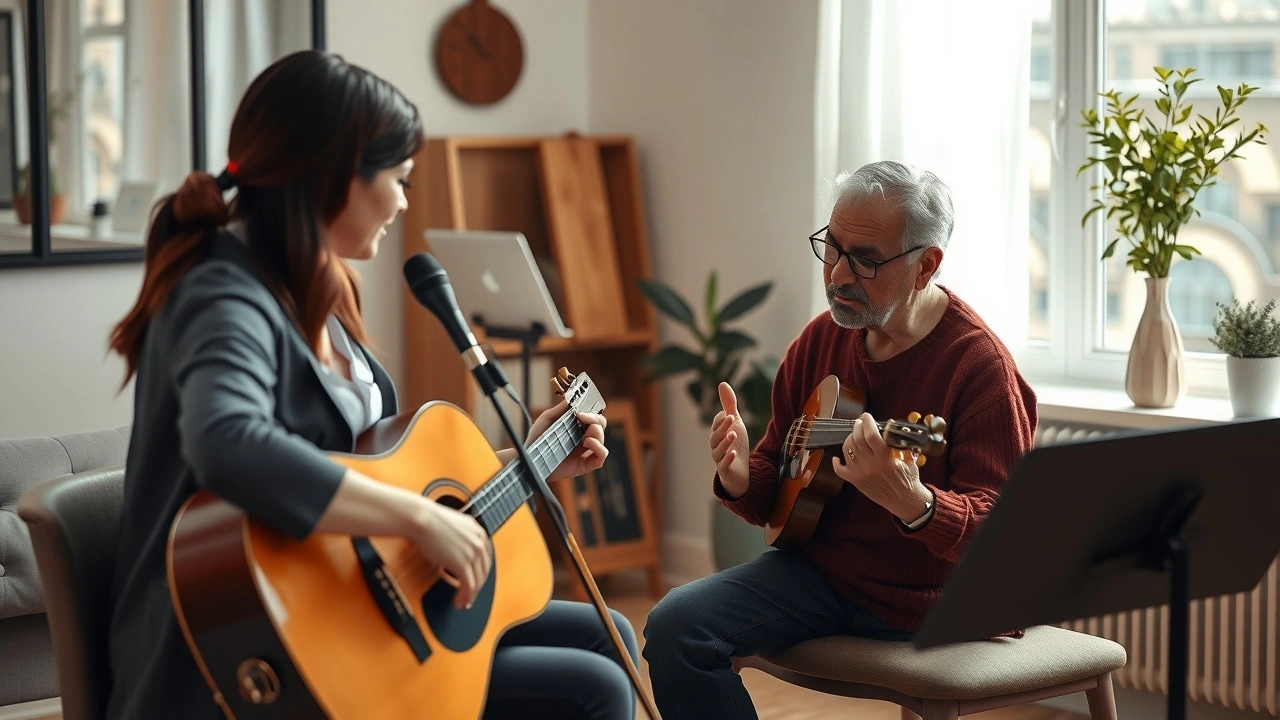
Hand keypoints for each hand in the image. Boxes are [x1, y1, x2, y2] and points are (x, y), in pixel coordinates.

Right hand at [411, 500, 491, 609]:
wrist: (420, 519)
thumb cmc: (428, 520)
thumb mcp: (453, 527)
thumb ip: (460, 539)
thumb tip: (455, 554)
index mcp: (478, 531)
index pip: (485, 558)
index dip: (480, 573)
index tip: (475, 581)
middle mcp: (479, 542)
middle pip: (483, 571)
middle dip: (477, 587)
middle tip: (469, 596)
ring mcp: (473, 553)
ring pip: (478, 581)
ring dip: (470, 596)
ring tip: (463, 603)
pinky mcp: (463, 564)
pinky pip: (469, 586)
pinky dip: (465, 597)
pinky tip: (458, 602)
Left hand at [527, 399, 608, 481]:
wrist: (529, 459)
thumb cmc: (536, 440)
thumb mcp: (546, 420)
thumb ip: (559, 410)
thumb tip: (570, 399)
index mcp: (576, 428)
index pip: (593, 417)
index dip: (591, 412)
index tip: (579, 411)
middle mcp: (583, 439)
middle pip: (600, 425)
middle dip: (595, 419)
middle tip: (582, 417)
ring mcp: (585, 452)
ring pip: (602, 440)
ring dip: (597, 433)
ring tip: (585, 435)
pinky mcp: (585, 465)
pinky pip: (601, 456)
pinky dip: (599, 448)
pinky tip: (588, 443)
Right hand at [710, 382, 749, 497]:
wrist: (741, 469)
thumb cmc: (736, 443)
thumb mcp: (735, 422)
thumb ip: (728, 405)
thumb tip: (722, 383)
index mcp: (716, 434)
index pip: (716, 425)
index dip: (721, 420)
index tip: (729, 414)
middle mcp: (715, 446)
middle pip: (715, 437)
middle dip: (723, 428)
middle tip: (732, 418)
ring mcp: (719, 458)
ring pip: (718, 450)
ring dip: (725, 443)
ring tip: (733, 435)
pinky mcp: (725, 470)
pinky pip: (723, 465)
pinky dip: (727, 459)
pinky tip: (733, 454)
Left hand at [832, 412, 931, 522]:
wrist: (904, 500)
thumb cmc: (908, 478)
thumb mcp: (908, 457)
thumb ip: (899, 442)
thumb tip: (889, 424)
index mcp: (885, 458)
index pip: (871, 435)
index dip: (867, 422)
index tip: (866, 416)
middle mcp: (871, 465)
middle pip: (857, 439)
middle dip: (857, 427)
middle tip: (859, 423)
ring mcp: (860, 473)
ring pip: (847, 450)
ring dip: (849, 439)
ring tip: (854, 436)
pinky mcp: (855, 481)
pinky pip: (839, 469)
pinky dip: (837, 461)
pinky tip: (839, 456)